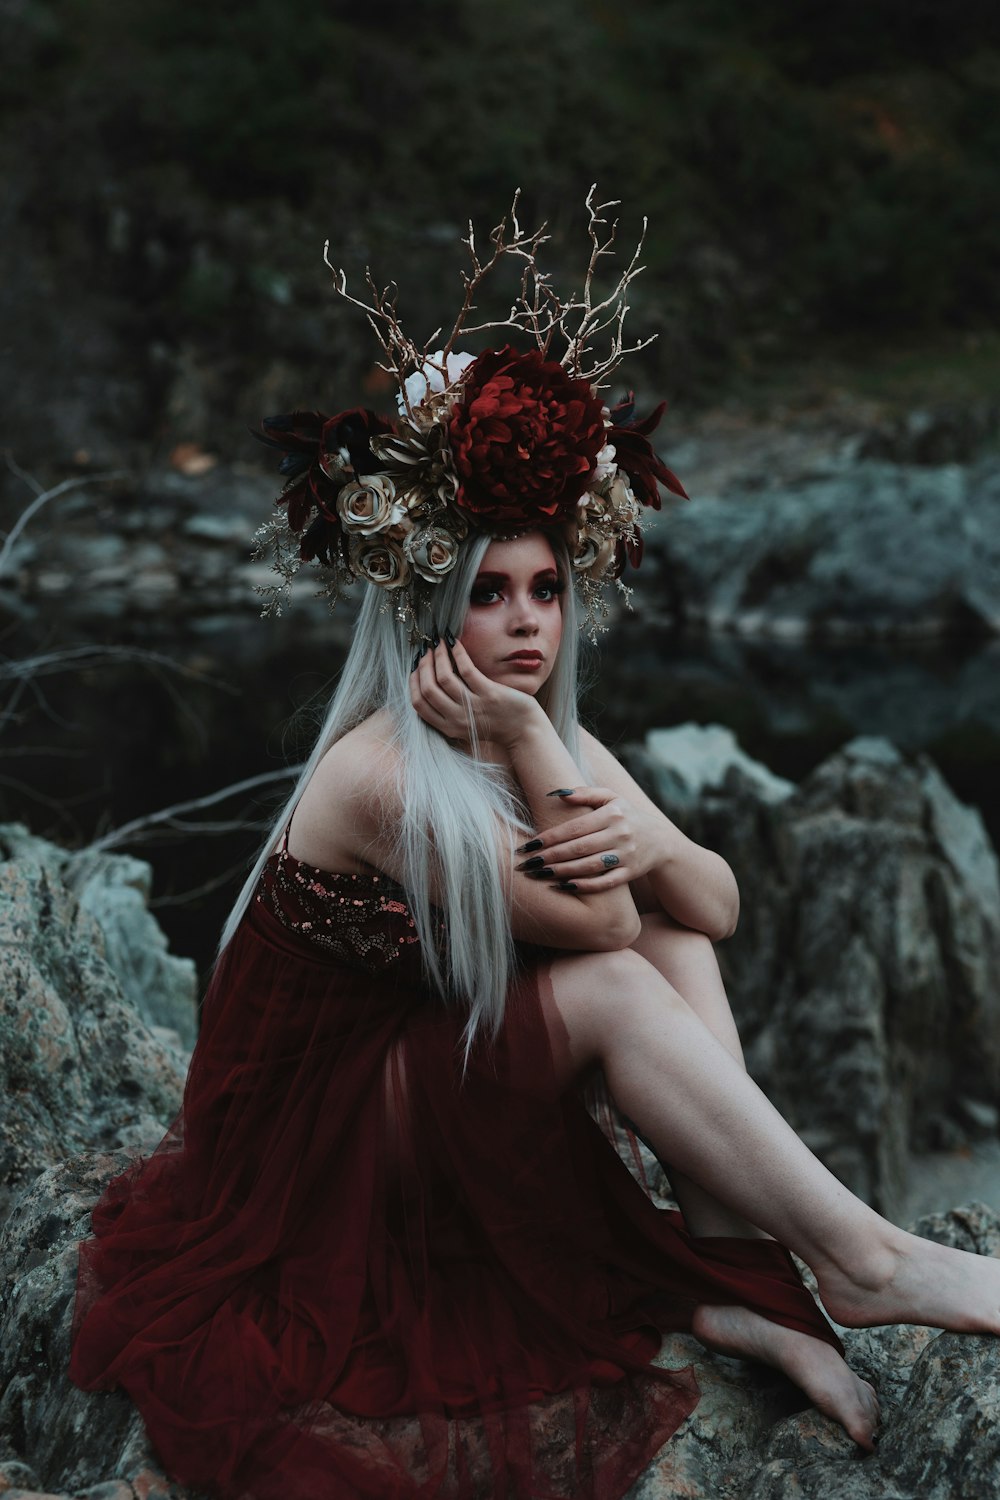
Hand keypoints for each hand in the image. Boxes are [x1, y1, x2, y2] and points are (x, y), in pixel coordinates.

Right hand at [409, 636, 538, 748]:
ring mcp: (474, 707)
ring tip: (439, 643)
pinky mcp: (490, 695)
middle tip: (426, 650)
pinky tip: (455, 643)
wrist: (524, 732)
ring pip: (445, 678)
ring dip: (439, 656)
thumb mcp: (465, 724)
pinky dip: (458, 653)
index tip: (415, 667)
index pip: (419, 704)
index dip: (413, 682)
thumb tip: (431, 681)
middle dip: (424, 665)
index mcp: (448, 727)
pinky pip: (467, 670)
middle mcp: (458, 719)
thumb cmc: (496, 724)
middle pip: (428, 689)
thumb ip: (448, 711)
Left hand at [516, 787, 659, 890]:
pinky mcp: (630, 873)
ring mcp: (626, 855)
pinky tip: (564, 887)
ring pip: (589, 866)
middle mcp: (620, 834)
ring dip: (562, 872)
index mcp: (612, 814)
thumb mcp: (611, 798)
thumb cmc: (627, 816)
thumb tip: (557, 794)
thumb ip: (585, 793)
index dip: (550, 837)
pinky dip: (585, 886)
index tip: (528, 845)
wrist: (662, 841)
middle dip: (550, 857)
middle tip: (527, 864)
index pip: (574, 828)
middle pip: (578, 848)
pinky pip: (605, 882)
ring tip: (539, 875)